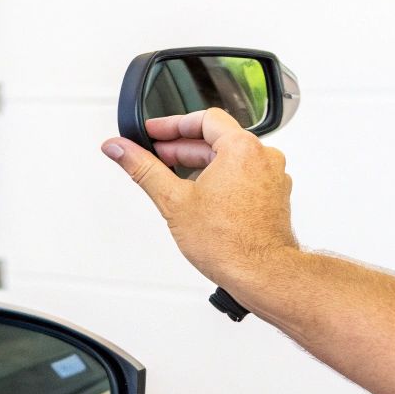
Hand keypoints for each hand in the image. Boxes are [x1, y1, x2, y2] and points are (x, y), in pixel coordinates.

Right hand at [102, 107, 298, 290]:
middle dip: (183, 147)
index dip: (172, 124)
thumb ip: (143, 168)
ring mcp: (272, 177)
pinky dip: (221, 179)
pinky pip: (244, 176)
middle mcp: (263, 157)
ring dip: (202, 164)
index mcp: (242, 148)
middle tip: (157, 155)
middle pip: (217, 139)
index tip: (154, 133)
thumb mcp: (174, 201)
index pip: (203, 119)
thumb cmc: (230, 243)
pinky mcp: (274, 196)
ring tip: (176, 179)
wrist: (261, 274)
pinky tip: (202, 197)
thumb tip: (120, 148)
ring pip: (231, 159)